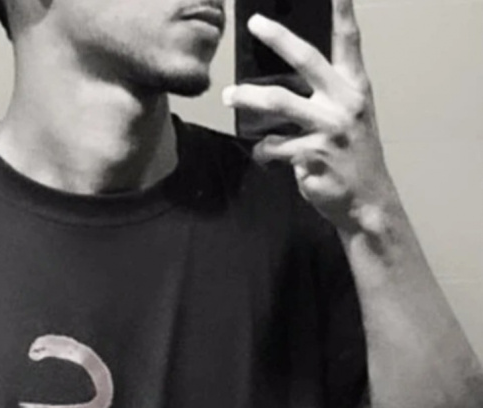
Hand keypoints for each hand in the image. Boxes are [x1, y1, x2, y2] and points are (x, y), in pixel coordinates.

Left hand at [222, 0, 398, 235]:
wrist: (366, 201)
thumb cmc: (352, 158)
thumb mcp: (348, 119)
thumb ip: (324, 98)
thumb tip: (279, 88)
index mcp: (355, 88)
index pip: (349, 41)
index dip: (344, 10)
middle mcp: (344, 103)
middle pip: (307, 60)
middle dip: (279, 38)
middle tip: (254, 23)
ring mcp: (328, 129)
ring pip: (279, 101)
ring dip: (249, 98)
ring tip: (229, 96)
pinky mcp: (311, 155)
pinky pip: (273, 146)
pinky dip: (263, 151)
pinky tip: (265, 156)